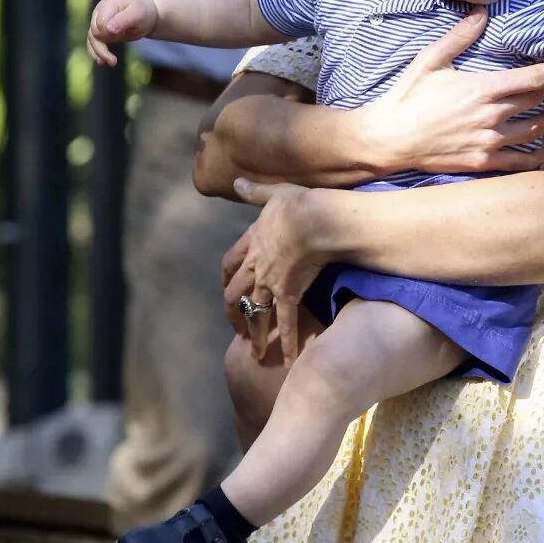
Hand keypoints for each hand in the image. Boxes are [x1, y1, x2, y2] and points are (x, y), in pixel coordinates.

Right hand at [87, 0, 158, 65]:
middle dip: (104, 45)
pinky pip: (94, 44)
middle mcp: (99, 13)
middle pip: (95, 33)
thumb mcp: (138, 14)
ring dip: (100, 53)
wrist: (147, 13)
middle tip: (118, 53)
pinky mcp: (102, 33)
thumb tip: (108, 30)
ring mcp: (98, 23)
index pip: (101, 23)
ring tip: (111, 63)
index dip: (109, 32)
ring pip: (92, 40)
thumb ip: (124, 20)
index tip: (124, 33)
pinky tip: (102, 62)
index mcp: (107, 5)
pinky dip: (97, 53)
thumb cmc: (143, 11)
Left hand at [222, 180, 326, 367]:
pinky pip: (285, 322)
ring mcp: (270, 282)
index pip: (229, 264)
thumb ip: (255, 192)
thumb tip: (237, 183)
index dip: (227, 279)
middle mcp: (255, 265)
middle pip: (235, 295)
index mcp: (251, 241)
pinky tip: (290, 359)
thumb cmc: (299, 204)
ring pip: (255, 313)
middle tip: (238, 328)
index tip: (228, 289)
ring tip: (256, 351)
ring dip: (254, 333)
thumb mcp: (275, 193)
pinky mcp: (288, 293)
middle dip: (235, 313)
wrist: (316, 219)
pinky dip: (287, 341)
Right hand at [359, 7, 543, 174]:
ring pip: (533, 130)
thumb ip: (459, 37)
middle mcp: (492, 115)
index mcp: (483, 88)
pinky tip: (537, 150)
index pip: (533, 79)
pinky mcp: (483, 162)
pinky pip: (520, 161)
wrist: (390, 138)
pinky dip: (533, 155)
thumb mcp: (430, 60)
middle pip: (536, 102)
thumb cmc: (408, 97)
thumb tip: (481, 13)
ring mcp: (489, 141)